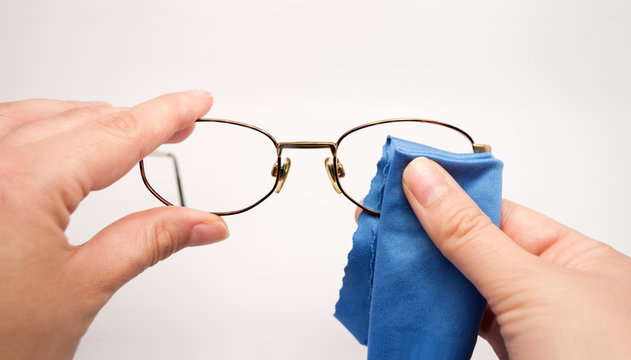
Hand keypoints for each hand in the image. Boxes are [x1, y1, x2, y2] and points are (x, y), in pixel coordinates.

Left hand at [0, 92, 228, 358]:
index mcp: (21, 184)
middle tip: (176, 127)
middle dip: (135, 120)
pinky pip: (1, 129)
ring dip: (87, 118)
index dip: (166, 114)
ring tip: (126, 128)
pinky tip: (55, 135)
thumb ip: (148, 241)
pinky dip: (39, 125)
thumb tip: (202, 223)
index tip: (195, 102)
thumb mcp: (81, 289)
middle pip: (80, 119)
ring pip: (35, 116)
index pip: (118, 134)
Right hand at [401, 157, 630, 358]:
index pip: (498, 210)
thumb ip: (469, 234)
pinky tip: (410, 302)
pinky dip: (436, 314)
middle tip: (376, 224)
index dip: (448, 195)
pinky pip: (465, 324)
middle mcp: (553, 289)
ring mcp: (530, 326)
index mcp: (575, 258)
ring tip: (383, 259)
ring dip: (425, 278)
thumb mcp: (530, 287)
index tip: (401, 181)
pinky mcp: (511, 356)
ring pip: (466, 289)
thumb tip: (424, 179)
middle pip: (476, 249)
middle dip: (426, 238)